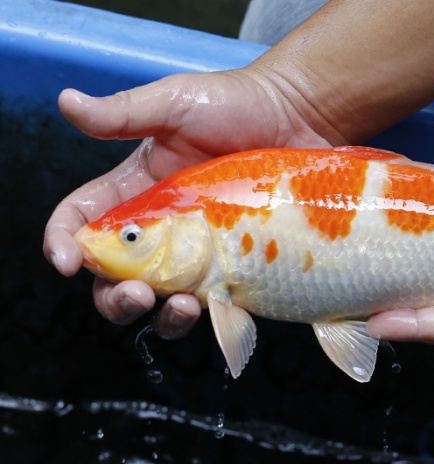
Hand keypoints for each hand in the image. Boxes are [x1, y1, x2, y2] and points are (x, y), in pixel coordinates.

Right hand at [43, 69, 332, 338]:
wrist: (298, 116)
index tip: (66, 262)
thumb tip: (68, 102)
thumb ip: (123, 113)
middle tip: (137, 294)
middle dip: (115, 297)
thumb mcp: (174, 103)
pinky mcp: (241, 265)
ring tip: (184, 305)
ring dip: (164, 316)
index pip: (82, 224)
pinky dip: (215, 319)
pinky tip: (220, 309)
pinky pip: (220, 305)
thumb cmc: (235, 103)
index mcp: (134, 193)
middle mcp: (162, 230)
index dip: (63, 244)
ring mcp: (203, 252)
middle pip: (116, 279)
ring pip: (165, 301)